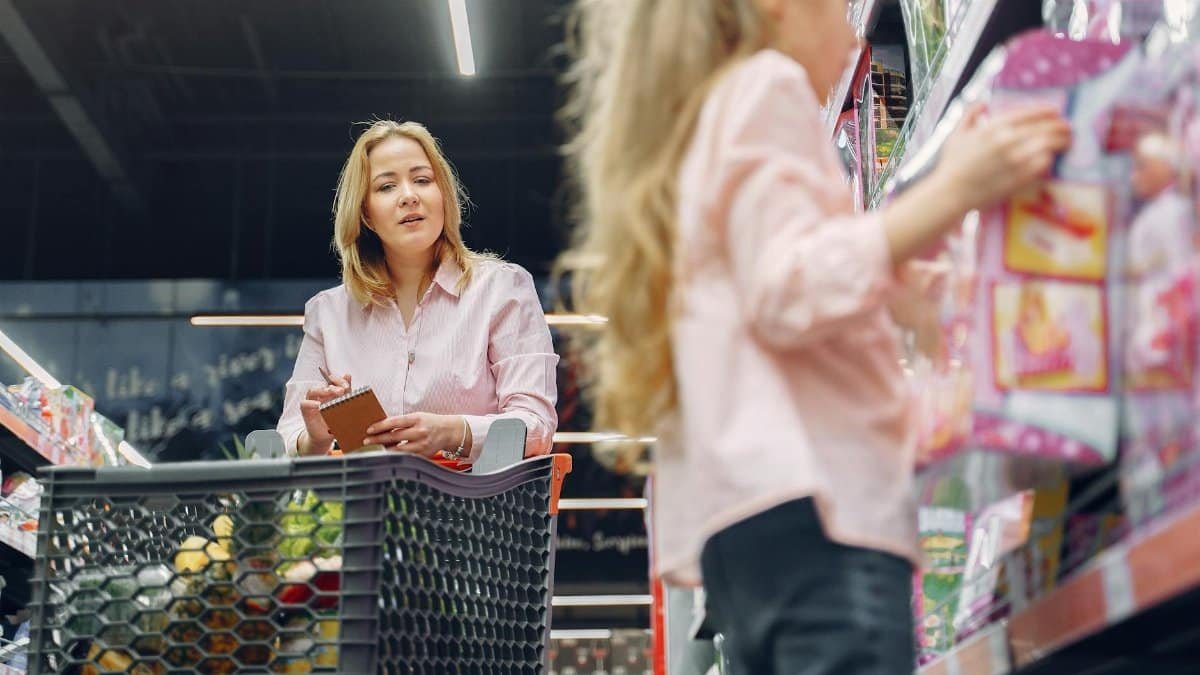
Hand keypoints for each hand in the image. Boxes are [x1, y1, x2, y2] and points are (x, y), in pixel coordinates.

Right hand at [298, 373, 350, 453]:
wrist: (326, 436)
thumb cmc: (335, 420)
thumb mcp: (343, 406)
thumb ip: (346, 392)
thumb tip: (348, 375)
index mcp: (330, 392)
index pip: (332, 380)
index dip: (339, 380)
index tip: (347, 386)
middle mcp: (320, 395)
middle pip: (323, 385)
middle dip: (333, 386)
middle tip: (342, 391)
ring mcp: (312, 402)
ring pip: (312, 390)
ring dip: (322, 390)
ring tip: (331, 393)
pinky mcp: (306, 411)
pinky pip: (304, 403)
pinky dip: (311, 403)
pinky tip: (319, 405)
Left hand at [363, 413, 470, 458]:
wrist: (448, 431)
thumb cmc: (430, 422)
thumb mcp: (417, 417)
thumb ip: (402, 422)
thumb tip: (382, 428)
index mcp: (417, 419)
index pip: (395, 422)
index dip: (380, 426)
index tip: (369, 430)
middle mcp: (420, 432)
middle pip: (394, 436)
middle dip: (378, 439)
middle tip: (366, 442)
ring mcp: (422, 445)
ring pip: (399, 450)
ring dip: (384, 450)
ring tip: (374, 450)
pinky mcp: (423, 455)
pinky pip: (406, 457)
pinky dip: (395, 456)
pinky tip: (387, 455)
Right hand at [934, 104, 1072, 213]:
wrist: (950, 193)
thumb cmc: (951, 165)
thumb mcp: (956, 134)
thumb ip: (970, 115)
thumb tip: (982, 103)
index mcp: (994, 127)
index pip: (1030, 113)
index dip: (1047, 111)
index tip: (1056, 112)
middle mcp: (1008, 140)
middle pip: (1046, 128)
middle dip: (1061, 127)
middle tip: (1068, 129)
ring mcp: (1015, 160)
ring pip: (1049, 145)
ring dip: (1061, 143)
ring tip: (1067, 143)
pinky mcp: (1020, 177)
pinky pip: (1043, 165)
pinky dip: (1050, 160)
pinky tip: (1051, 160)